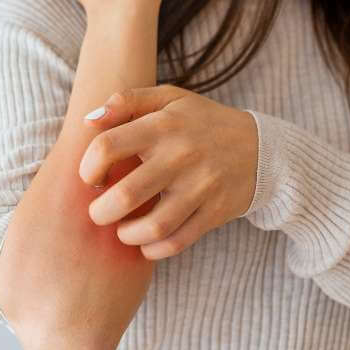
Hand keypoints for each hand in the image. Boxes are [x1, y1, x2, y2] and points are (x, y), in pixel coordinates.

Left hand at [77, 85, 259, 259]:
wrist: (260, 147)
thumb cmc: (200, 123)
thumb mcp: (168, 99)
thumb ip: (127, 101)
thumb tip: (88, 120)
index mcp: (163, 125)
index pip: (108, 146)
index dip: (88, 167)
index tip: (92, 177)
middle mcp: (181, 155)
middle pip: (127, 194)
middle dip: (100, 212)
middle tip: (98, 213)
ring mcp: (201, 186)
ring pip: (154, 226)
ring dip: (127, 236)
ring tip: (121, 230)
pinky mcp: (216, 212)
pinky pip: (179, 241)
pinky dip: (155, 250)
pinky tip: (145, 243)